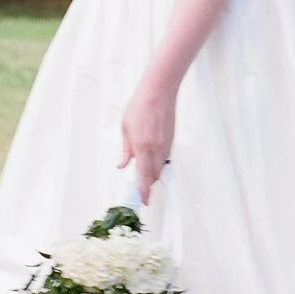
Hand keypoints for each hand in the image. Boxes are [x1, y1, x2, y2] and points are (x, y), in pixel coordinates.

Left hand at [118, 76, 176, 203]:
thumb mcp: (126, 128)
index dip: (144, 191)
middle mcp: (156, 149)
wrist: (159, 92)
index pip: (143, 177)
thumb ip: (126, 150)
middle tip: (140, 186)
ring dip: (153, 172)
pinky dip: (158, 162)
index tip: (143, 201)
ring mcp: (166, 145)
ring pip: (160, 167)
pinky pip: (165, 157)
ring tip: (144, 172)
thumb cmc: (139, 107)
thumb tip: (123, 165)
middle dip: (147, 183)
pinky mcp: (171, 140)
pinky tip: (151, 156)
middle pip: (154, 175)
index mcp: (142, 148)